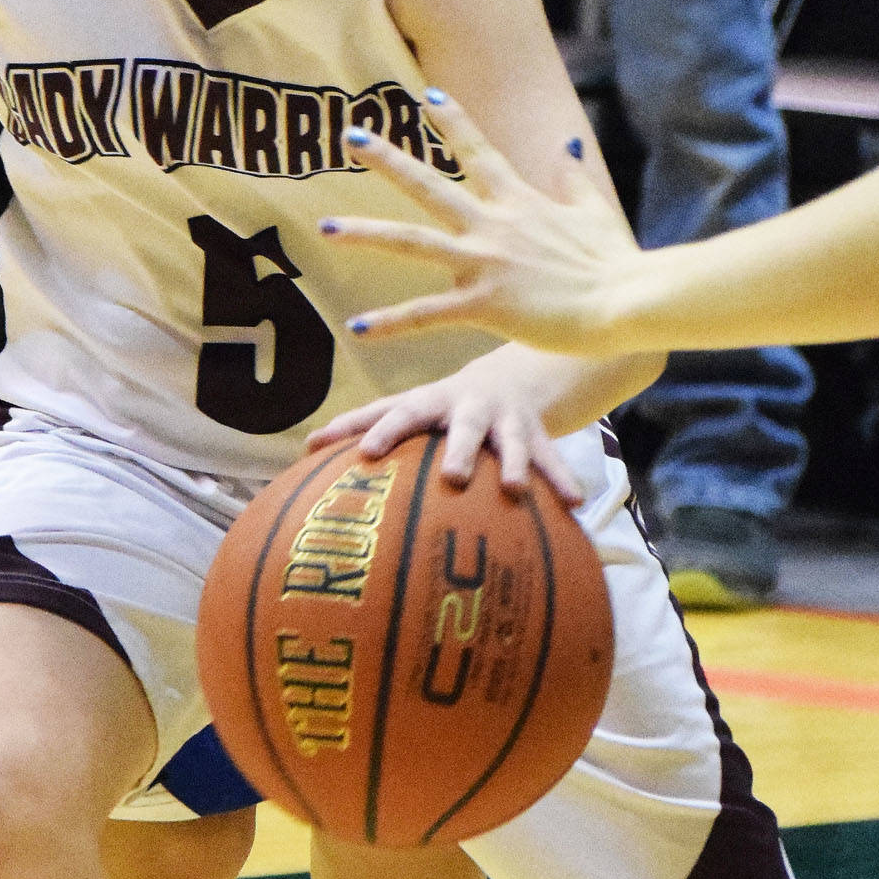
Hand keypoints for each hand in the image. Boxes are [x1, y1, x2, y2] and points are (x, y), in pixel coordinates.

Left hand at [306, 352, 584, 500]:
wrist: (511, 373)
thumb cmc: (440, 404)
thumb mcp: (408, 407)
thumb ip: (362, 425)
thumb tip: (304, 449)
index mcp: (431, 401)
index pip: (401, 412)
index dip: (383, 430)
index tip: (366, 454)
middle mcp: (470, 407)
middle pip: (463, 426)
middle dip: (459, 448)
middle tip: (452, 477)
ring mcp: (506, 420)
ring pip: (512, 443)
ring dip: (515, 465)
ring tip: (515, 491)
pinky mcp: (537, 434)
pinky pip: (552, 458)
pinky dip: (562, 480)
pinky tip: (574, 505)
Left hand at [319, 95, 644, 355]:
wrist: (627, 301)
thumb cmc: (615, 262)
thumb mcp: (594, 210)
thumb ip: (573, 177)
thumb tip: (566, 141)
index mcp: (519, 202)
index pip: (478, 150)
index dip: (452, 120)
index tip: (425, 94)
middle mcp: (494, 224)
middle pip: (429, 184)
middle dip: (387, 157)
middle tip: (350, 134)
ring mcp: (486, 262)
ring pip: (412, 242)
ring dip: (366, 234)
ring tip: (325, 228)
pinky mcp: (486, 303)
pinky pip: (428, 314)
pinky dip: (392, 322)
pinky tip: (358, 327)